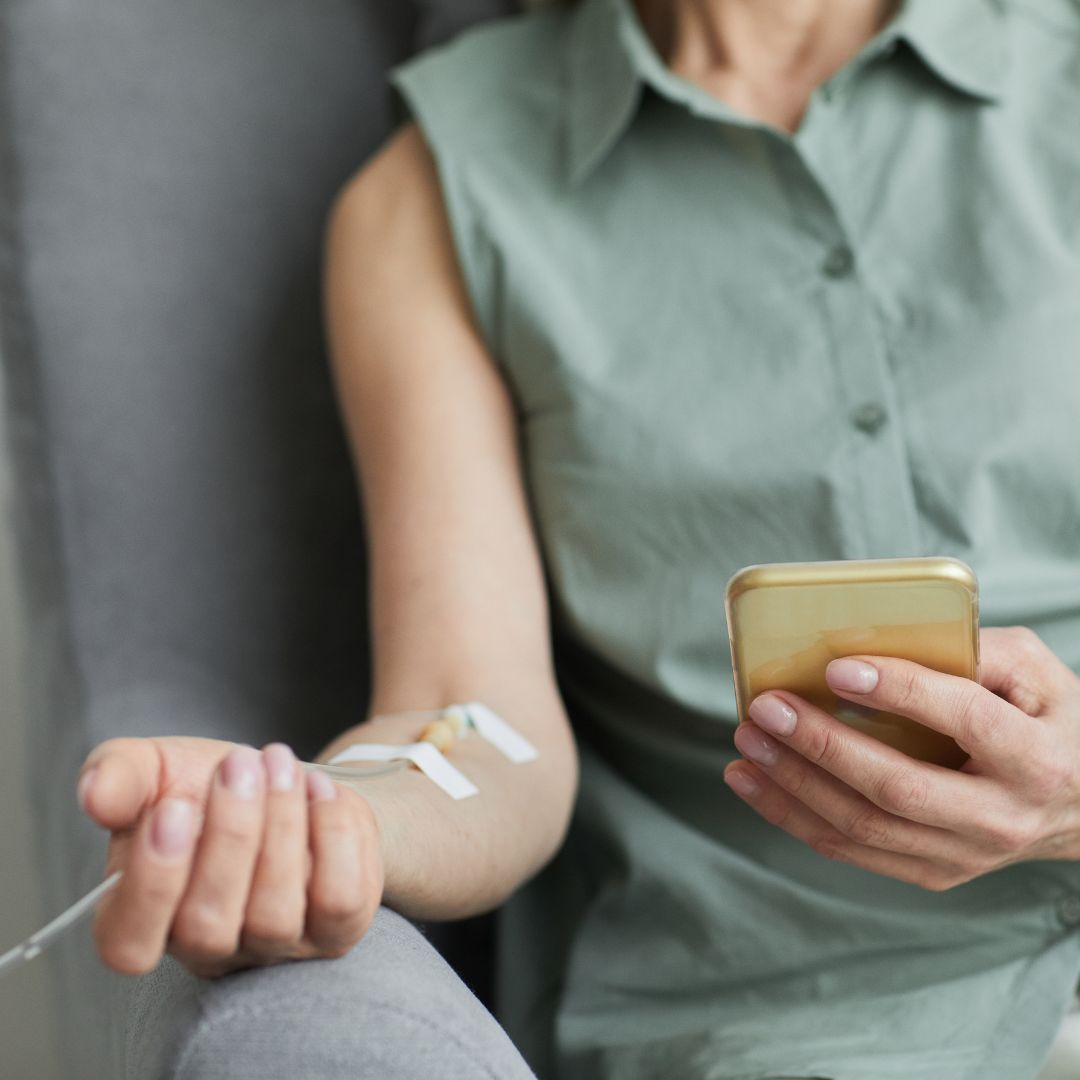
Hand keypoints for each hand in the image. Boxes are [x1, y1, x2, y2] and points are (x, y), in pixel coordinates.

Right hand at [78, 736, 383, 976]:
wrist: (283, 780)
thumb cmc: (203, 786)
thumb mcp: (154, 769)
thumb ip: (119, 778)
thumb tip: (93, 794)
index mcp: (139, 919)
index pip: (129, 944)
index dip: (152, 882)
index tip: (174, 807)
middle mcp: (208, 948)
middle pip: (209, 925)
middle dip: (229, 834)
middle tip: (241, 762)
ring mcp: (275, 947)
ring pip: (276, 913)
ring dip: (282, 823)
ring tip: (280, 763)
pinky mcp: (334, 929)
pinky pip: (339, 900)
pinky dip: (333, 835)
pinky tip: (319, 790)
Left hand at [723, 626, 1079, 889]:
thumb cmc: (1047, 722)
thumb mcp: (1035, 673)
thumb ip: (975, 649)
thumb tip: (888, 635)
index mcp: (1036, 759)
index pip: (964, 721)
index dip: (900, 691)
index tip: (837, 668)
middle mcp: (1001, 817)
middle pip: (897, 787)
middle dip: (822, 746)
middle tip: (767, 707)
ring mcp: (966, 855)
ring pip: (864, 827)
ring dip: (793, 785)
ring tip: (748, 742)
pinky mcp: (934, 872)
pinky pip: (852, 850)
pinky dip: (794, 816)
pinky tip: (755, 782)